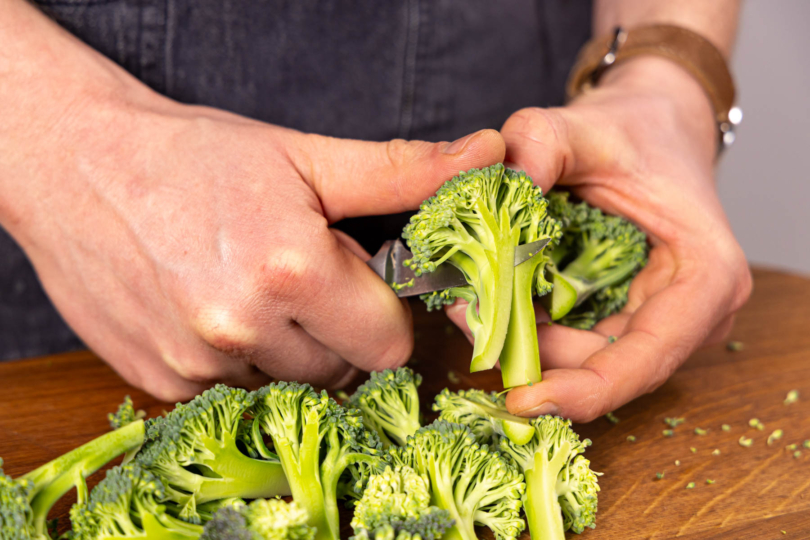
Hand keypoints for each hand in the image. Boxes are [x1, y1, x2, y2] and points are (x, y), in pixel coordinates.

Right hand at [1, 80, 504, 400]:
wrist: (75, 165)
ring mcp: (195, 362)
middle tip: (303, 278)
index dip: (381, 311)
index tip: (356, 280)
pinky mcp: (158, 380)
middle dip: (338, 331)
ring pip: (288, 386)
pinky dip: (239, 361)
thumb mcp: (304, 155)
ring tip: (254, 288)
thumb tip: (487, 157)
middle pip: (341, 371)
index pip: (388, 343)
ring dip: (287, 348)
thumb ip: (404, 170)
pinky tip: (214, 309)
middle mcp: (242, 327)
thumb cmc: (194, 155)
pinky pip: (232, 392)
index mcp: (292, 270)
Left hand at [447, 56, 751, 421]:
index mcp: (707, 277)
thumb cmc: (635, 129)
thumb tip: (496, 181)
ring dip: (523, 340)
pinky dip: (530, 326)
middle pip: (604, 367)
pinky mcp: (626, 319)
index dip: (584, 392)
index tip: (522, 399)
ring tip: (469, 300)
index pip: (646, 360)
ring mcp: (658, 321)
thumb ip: (541, 143)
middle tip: (467, 319)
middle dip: (532, 356)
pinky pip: (572, 340)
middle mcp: (690, 314)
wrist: (650, 127)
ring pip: (581, 360)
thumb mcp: (586, 126)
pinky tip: (491, 299)